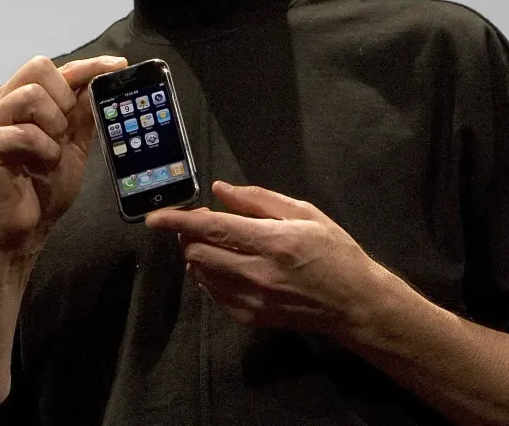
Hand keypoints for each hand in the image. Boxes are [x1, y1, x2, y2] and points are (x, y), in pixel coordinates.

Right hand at [0, 54, 126, 256]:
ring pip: (30, 94)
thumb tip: (101, 79)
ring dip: (54, 123)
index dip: (88, 65)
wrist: (24, 228)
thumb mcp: (74, 144)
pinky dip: (45, 148)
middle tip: (66, 127)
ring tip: (54, 147)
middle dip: (64, 96)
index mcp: (21, 99)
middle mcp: (2, 104)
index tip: (118, 65)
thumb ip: (82, 112)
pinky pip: (24, 132)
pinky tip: (44, 162)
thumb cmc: (44, 185)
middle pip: (38, 67)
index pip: (56, 68)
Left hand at [146, 181, 387, 335]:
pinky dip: (210, 276)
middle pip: (196, 253)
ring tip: (218, 243)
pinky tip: (229, 265)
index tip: (154, 217)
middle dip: (188, 235)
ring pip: (200, 274)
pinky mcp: (250, 317)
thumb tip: (219, 190)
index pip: (210, 228)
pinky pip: (212, 294)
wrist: (354, 304)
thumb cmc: (334, 251)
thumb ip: (259, 200)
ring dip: (198, 255)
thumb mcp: (305, 213)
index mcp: (272, 241)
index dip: (177, 220)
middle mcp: (257, 273)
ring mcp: (251, 300)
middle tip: (202, 223)